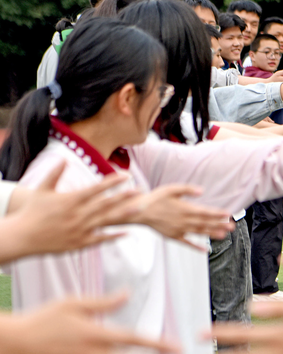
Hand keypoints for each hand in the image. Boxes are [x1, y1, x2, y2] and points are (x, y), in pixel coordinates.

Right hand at [4, 294, 178, 353]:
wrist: (16, 341)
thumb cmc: (43, 320)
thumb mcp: (75, 304)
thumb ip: (105, 303)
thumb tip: (127, 295)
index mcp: (97, 334)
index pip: (135, 339)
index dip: (158, 343)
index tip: (175, 347)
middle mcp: (93, 352)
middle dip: (149, 353)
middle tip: (170, 351)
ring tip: (143, 350)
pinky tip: (111, 350)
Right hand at [9, 163, 141, 257]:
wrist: (21, 237)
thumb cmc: (32, 212)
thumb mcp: (42, 190)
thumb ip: (55, 174)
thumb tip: (64, 159)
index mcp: (70, 200)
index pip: (96, 188)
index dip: (112, 181)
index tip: (126, 175)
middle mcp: (77, 215)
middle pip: (106, 203)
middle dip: (124, 196)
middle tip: (140, 190)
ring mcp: (79, 230)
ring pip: (106, 220)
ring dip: (124, 214)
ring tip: (140, 208)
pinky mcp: (79, 243)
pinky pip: (100, 238)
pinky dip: (114, 236)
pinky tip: (127, 232)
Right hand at [129, 184, 234, 249]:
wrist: (139, 212)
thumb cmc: (155, 198)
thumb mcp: (171, 189)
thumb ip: (187, 189)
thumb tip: (202, 191)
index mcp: (185, 209)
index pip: (205, 212)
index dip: (217, 214)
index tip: (228, 215)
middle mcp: (183, 221)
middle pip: (205, 223)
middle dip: (219, 225)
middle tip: (232, 227)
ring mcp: (178, 230)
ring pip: (198, 233)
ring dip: (212, 234)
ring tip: (224, 235)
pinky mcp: (173, 236)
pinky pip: (186, 242)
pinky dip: (196, 247)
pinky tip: (205, 250)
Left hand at [210, 299, 282, 353]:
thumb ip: (278, 307)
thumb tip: (251, 306)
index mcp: (281, 335)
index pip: (243, 334)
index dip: (221, 333)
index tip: (203, 332)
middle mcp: (282, 351)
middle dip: (228, 351)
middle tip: (210, 348)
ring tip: (230, 353)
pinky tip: (262, 352)